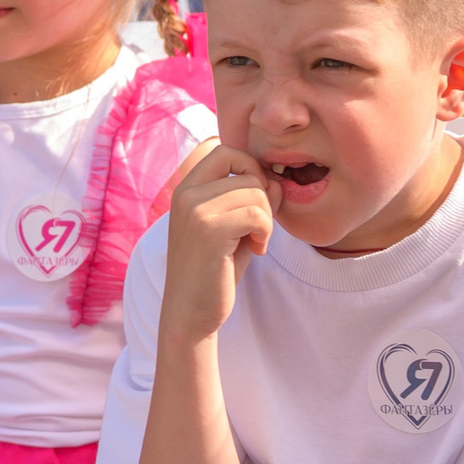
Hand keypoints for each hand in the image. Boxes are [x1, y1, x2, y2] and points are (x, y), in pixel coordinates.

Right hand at [158, 141, 279, 345]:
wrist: (189, 312)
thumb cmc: (213, 270)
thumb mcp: (233, 227)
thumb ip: (251, 200)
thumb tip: (277, 179)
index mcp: (186, 188)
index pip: (226, 150)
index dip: (251, 168)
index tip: (256, 202)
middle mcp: (185, 194)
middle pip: (248, 171)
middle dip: (264, 199)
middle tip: (258, 229)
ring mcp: (194, 210)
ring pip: (256, 193)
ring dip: (267, 220)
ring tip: (255, 242)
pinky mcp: (208, 230)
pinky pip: (258, 214)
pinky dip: (266, 233)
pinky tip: (256, 251)